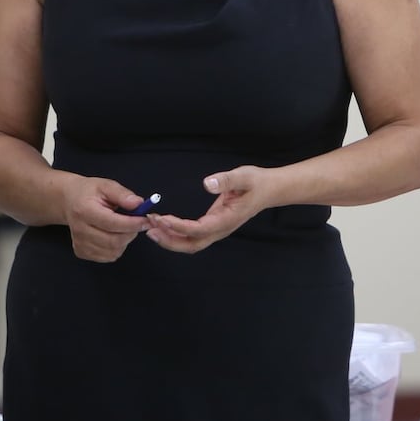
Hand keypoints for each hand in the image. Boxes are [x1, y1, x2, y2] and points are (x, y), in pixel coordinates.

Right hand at [62, 176, 149, 262]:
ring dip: (124, 241)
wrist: (69, 201)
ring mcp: (79, 243)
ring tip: (122, 227)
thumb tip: (139, 204)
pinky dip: (117, 248)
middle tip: (137, 223)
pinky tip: (113, 235)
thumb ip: (123, 194)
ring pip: (113, 251)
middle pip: (113, 241)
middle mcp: (80, 230)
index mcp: (85, 210)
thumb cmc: (89, 192)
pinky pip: (108, 256)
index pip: (113, 223)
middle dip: (131, 233)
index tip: (146, 220)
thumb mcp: (106, 185)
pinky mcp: (81, 252)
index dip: (133, 223)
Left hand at [143, 166, 272, 253]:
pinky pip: (193, 236)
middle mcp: (221, 229)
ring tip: (151, 228)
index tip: (163, 218)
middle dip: (170, 240)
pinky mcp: (213, 225)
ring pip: (191, 243)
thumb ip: (227, 180)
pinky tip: (164, 225)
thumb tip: (207, 184)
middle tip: (150, 228)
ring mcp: (217, 229)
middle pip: (192, 244)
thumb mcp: (244, 176)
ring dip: (170, 239)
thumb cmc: (257, 183)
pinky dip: (176, 234)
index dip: (180, 227)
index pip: (200, 229)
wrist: (269, 190)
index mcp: (227, 219)